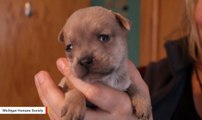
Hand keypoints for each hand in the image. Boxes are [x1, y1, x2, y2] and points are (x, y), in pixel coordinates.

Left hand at [35, 58, 151, 119]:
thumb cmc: (138, 105)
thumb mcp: (139, 88)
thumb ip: (126, 73)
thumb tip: (104, 56)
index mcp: (120, 107)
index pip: (93, 92)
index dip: (75, 77)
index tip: (61, 62)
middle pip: (73, 111)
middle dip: (52, 93)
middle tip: (41, 74)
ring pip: (65, 119)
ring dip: (48, 100)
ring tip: (41, 80)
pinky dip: (52, 109)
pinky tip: (48, 94)